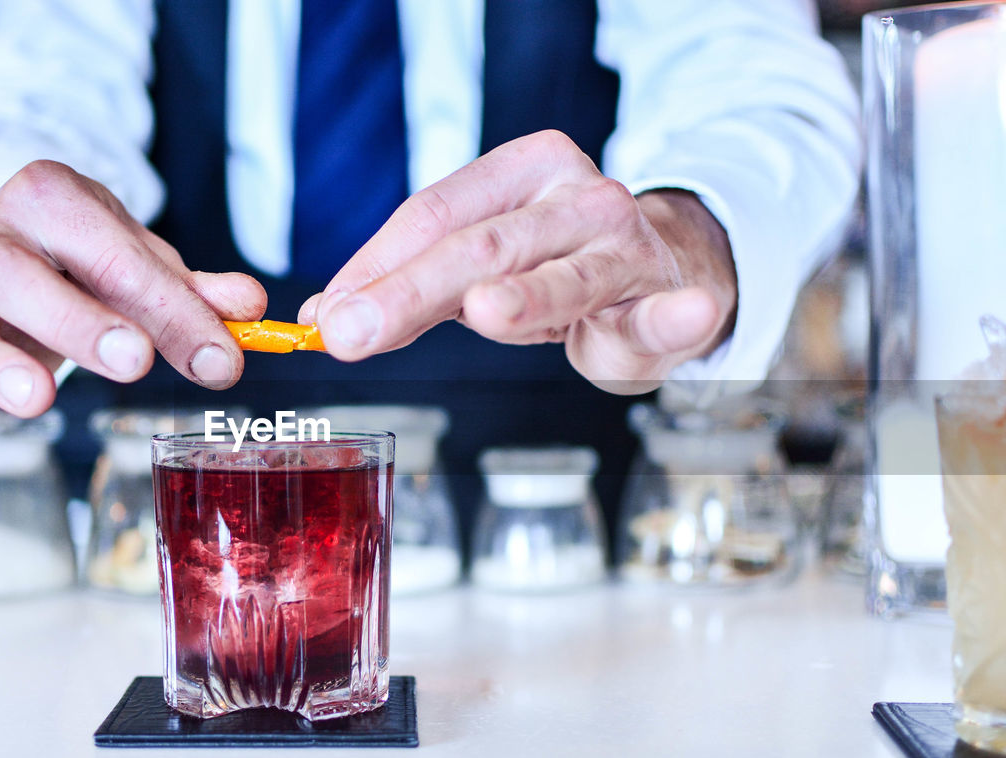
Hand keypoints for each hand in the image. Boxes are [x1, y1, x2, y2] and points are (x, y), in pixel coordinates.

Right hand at [0, 160, 265, 446]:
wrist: (25, 232)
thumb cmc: (93, 252)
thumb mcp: (147, 260)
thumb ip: (196, 289)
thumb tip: (250, 307)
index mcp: (50, 198)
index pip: (114, 255)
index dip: (171, 308)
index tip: (222, 360)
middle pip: (23, 277)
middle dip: (81, 320)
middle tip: (135, 359)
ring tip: (42, 400)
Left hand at [299, 130, 736, 394]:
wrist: (661, 271)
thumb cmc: (558, 263)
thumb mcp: (479, 266)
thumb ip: (411, 287)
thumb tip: (328, 316)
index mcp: (520, 172)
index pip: (432, 213)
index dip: (373, 266)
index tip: (328, 314)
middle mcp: (573, 197)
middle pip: (481, 244)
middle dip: (409, 293)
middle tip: (352, 332)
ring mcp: (623, 246)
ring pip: (561, 278)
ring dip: (526, 298)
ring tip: (487, 310)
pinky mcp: (663, 300)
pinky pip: (664, 315)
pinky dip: (673, 318)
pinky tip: (681, 315)